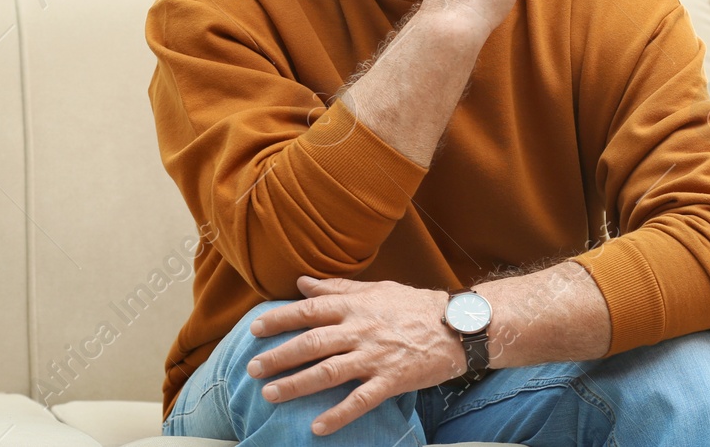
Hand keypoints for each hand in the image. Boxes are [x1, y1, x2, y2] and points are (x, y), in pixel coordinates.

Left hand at [247, 275, 465, 435]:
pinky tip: (318, 427)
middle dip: (278, 356)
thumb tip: (303, 282)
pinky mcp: (391, 380)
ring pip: (328, 372)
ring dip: (296, 384)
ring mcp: (375, 357)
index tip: (255, 328)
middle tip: (252, 368)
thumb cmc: (414, 306)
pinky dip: (338, 414)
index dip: (280, 319)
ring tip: (270, 395)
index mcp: (355, 306)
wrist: (458, 326)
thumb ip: (338, 287)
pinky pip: (360, 400)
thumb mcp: (377, 289)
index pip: (310, 311)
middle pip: (311, 344)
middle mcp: (360, 330)